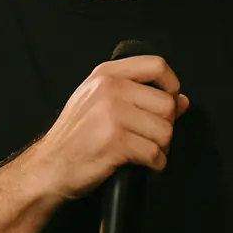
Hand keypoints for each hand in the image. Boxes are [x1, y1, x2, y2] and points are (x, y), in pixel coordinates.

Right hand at [28, 55, 190, 200]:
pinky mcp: (115, 142)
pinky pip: (155, 154)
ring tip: (143, 150)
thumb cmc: (75, 136)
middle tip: (150, 137)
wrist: (49, 167)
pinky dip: (155, 164)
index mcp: (106, 74)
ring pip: (165, 131)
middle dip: (166, 126)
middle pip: (167, 103)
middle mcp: (109, 88)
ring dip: (161, 147)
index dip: (171, 85)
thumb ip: (140, 95)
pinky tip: (142, 164)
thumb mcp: (100, 103)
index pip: (157, 65)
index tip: (168, 102)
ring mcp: (111, 114)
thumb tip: (182, 100)